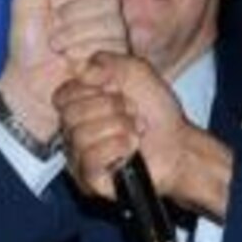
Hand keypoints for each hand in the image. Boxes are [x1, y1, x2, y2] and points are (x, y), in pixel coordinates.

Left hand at [0, 0, 125, 142]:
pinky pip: (110, 47)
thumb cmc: (29, 40)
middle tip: (53, 30)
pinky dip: (82, 52)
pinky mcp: (118, 60)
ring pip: (111, 23)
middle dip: (71, 15)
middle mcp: (109, 10)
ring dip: (74, 35)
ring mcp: (116, 35)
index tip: (52, 4)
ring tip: (58, 47)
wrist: (28, 80)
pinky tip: (71, 60)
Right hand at [55, 54, 232, 213]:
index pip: (63, 94)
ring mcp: (79, 157)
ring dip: (119, 128)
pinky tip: (131, 150)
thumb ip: (107, 62)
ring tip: (135, 132)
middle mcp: (74, 131)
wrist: (179, 144)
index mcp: (79, 105)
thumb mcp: (136, 72)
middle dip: (111, 108)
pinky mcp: (89, 179)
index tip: (117, 91)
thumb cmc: (157, 112)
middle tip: (133, 113)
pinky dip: (118, 148)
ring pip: (81, 135)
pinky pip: (90, 158)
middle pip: (71, 113)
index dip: (92, 90)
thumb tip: (81, 70)